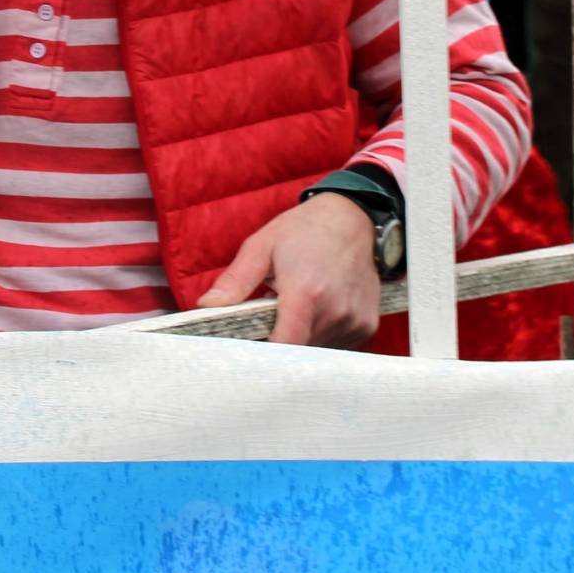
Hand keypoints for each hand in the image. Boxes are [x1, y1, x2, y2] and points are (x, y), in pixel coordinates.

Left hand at [197, 194, 382, 347]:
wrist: (354, 218)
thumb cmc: (305, 229)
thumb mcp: (262, 246)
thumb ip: (235, 280)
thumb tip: (206, 306)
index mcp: (306, 292)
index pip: (284, 346)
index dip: (264, 354)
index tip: (251, 346)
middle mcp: (335, 310)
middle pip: (298, 351)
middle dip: (280, 340)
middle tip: (272, 314)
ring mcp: (354, 320)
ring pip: (317, 350)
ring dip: (302, 337)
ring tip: (298, 307)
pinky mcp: (367, 325)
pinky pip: (338, 345)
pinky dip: (323, 334)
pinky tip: (319, 309)